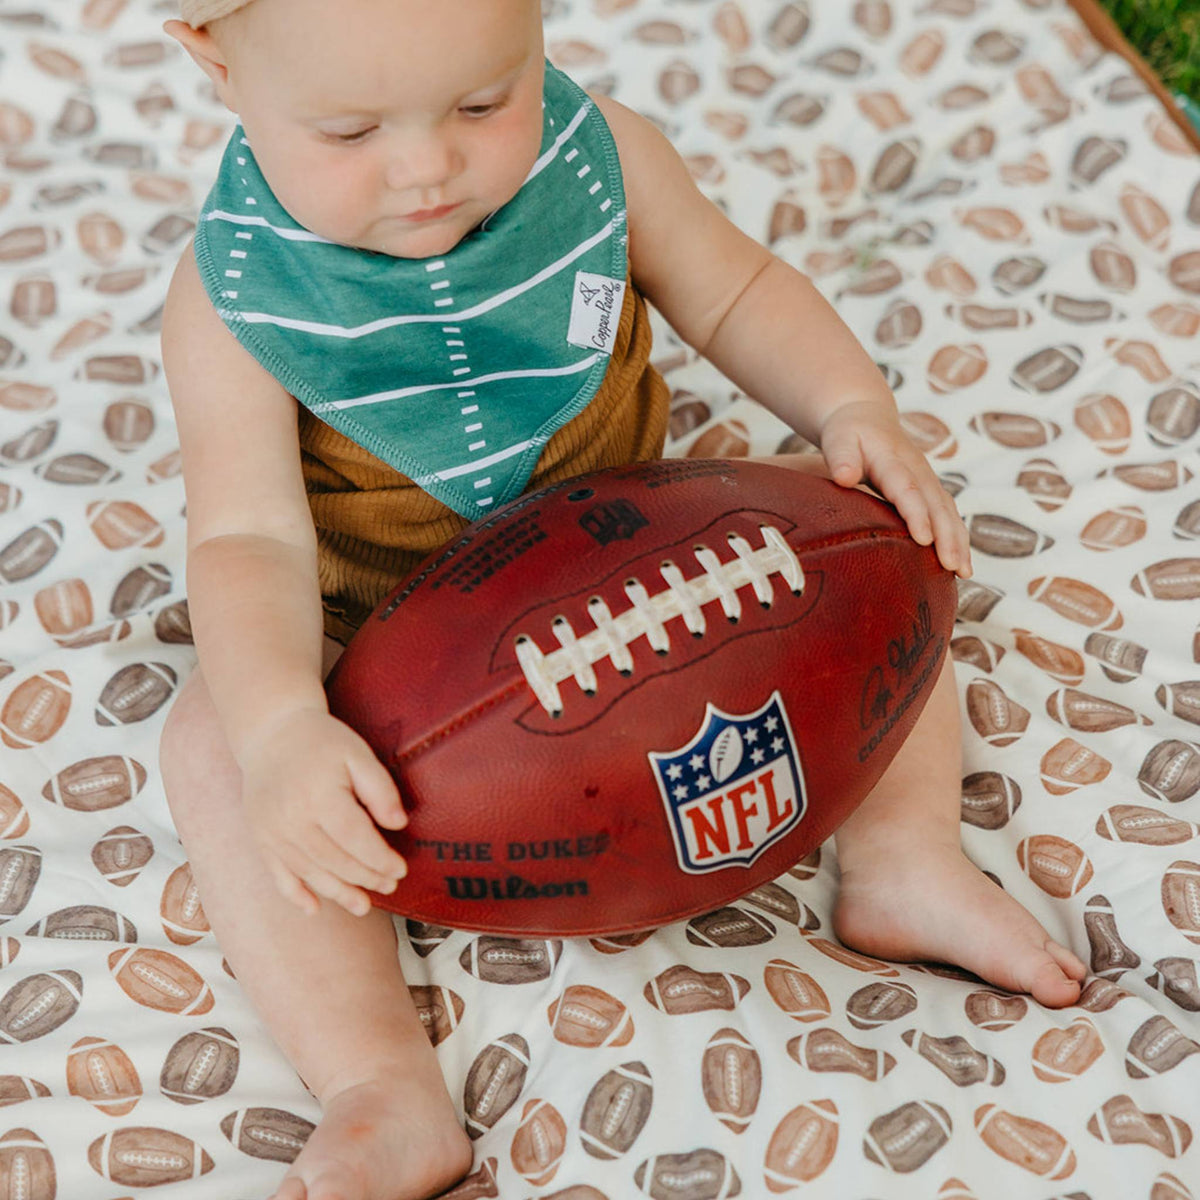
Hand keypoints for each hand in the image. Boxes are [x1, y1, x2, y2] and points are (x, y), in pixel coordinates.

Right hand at [236, 708, 407, 916]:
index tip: (401, 869)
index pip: (357, 840)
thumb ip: (380, 789)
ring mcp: (272, 833)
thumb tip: (398, 824)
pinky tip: (314, 909)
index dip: (381, 859)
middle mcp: (291, 820)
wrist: (271, 733)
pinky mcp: (260, 838)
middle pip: (336, 861)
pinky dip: (296, 895)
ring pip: (310, 873)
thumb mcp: (358, 754)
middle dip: (366, 878)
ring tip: (363, 906)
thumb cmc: (322, 742)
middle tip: (389, 886)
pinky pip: (278, 875)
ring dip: (338, 893)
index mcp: (319, 797)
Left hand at [819, 400, 971, 577]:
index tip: (925, 540)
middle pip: (937, 504)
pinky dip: (956, 537)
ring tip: (964, 572)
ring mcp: (927, 478)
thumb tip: (843, 477)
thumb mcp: (838, 439)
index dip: (916, 514)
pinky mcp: (929, 489)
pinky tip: (959, 564)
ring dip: (958, 541)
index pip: (906, 488)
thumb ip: (841, 457)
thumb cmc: (846, 433)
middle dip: (948, 536)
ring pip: (948, 511)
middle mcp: (917, 469)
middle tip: (953, 566)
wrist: (865, 417)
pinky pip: (947, 514)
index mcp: (892, 459)